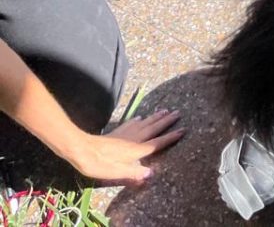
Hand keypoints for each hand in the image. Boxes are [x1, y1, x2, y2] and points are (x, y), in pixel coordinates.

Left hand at [65, 109, 183, 183]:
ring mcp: (125, 134)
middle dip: (166, 121)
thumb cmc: (99, 164)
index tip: (183, 130)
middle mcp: (134, 139)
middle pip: (153, 128)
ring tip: (165, 110)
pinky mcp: (117, 132)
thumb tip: (152, 173)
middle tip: (178, 112)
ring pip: (144, 123)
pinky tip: (140, 117)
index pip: (157, 143)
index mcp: (136, 149)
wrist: (81, 150)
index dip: (170, 137)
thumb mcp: (117, 172)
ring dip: (155, 117)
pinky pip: (131, 123)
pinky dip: (138, 120)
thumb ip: (134, 172)